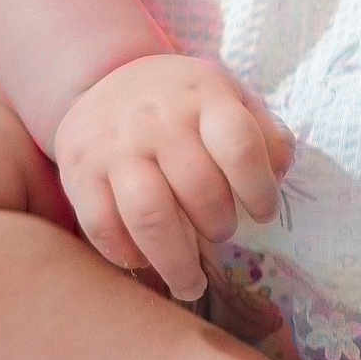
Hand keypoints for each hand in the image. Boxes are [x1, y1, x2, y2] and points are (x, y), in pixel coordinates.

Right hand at [53, 54, 293, 301]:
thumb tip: (281, 171)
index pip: (239, 146)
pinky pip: (103, 227)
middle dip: (219, 224)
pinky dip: (127, 255)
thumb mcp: (229, 96)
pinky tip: (145, 261)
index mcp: (203, 94)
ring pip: (150, 217)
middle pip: (198, 188)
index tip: (264, 213)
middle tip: (224, 234)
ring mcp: (115, 145)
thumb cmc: (183, 101)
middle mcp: (157, 118)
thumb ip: (263, 131)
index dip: (259, 189)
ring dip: (177, 260)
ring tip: (191, 282)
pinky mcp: (79, 171)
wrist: (105, 77)